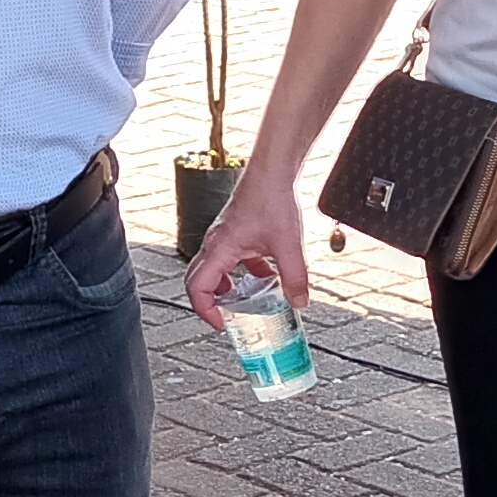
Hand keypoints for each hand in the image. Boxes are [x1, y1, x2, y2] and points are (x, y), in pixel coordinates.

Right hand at [182, 173, 309, 330]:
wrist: (272, 173)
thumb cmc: (271, 200)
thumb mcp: (287, 246)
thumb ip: (294, 277)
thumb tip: (299, 301)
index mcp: (219, 249)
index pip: (197, 287)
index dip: (205, 310)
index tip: (221, 323)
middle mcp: (214, 243)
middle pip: (198, 280)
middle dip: (210, 303)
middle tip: (226, 317)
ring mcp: (222, 237)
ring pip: (213, 269)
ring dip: (226, 287)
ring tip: (246, 300)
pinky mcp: (233, 231)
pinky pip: (229, 258)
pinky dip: (242, 272)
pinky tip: (266, 274)